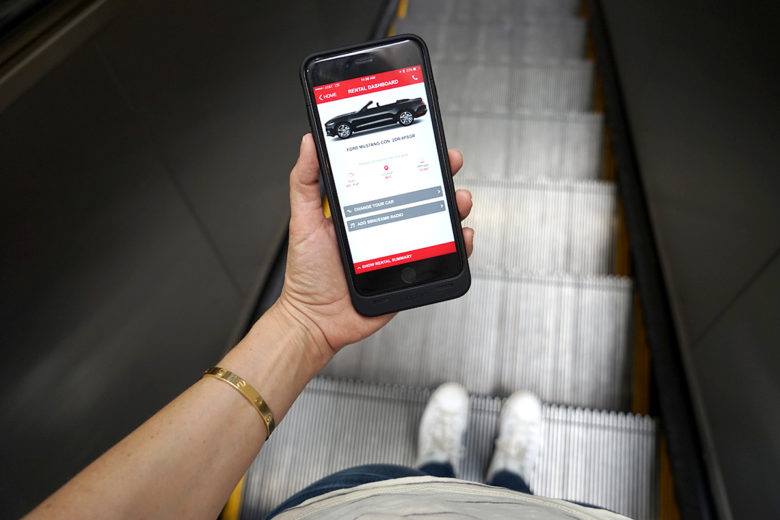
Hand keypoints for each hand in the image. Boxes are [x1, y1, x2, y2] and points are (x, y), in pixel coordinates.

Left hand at [276, 134, 473, 358]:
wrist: (317, 320)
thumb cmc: (308, 274)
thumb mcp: (302, 220)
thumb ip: (305, 181)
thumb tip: (308, 143)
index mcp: (362, 206)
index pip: (390, 172)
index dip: (409, 154)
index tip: (423, 140)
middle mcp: (385, 221)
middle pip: (420, 191)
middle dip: (441, 174)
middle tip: (449, 164)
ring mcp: (401, 245)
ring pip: (437, 219)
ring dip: (455, 206)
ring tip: (458, 200)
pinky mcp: (412, 269)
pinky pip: (443, 254)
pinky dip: (459, 244)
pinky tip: (461, 236)